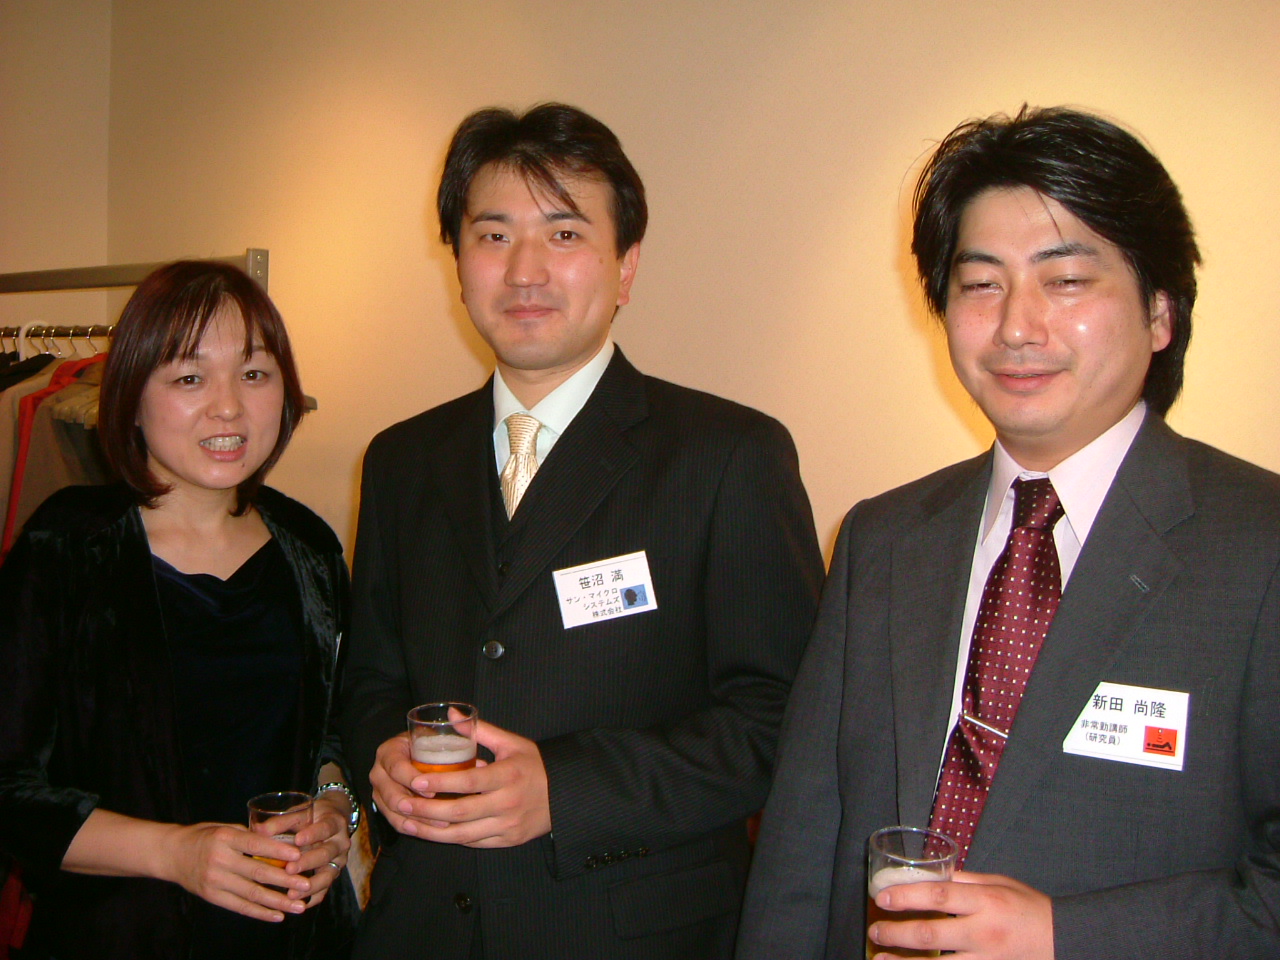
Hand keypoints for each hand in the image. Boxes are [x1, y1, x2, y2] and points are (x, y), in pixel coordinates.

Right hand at [158, 821, 311, 922]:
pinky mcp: (212, 896)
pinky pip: (240, 907)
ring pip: (251, 894)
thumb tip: (280, 843)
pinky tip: (278, 915)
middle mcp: (219, 860)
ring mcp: (215, 881)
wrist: (171, 854)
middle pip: (257, 872)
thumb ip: (249, 836)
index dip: (277, 851)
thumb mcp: (225, 828)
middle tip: (307, 885)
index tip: (299, 855)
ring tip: (299, 905)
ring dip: (278, 901)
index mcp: (225, 838)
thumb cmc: (204, 836)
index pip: (255, 845)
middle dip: (285, 880)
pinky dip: (260, 912)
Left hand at [286, 794, 352, 906]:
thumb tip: (258, 830)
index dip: (313, 834)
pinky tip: (297, 904)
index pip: (325, 828)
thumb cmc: (312, 816)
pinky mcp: (332, 875)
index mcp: (334, 823)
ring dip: (310, 885)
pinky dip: (312, 898)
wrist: (331, 821)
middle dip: (308, 862)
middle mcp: (340, 843)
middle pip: (326, 854)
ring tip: (291, 893)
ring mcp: (338, 861)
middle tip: (289, 869)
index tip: (297, 840)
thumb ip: (282, 821)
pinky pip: (325, 891)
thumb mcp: (300, 812)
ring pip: (328, 876)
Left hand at [373, 719, 550, 847]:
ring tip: (409, 824)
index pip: (469, 782)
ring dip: (433, 831)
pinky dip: (452, 838)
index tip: (416, 781)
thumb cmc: (534, 765)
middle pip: (461, 811)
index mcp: (508, 775)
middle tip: (403, 804)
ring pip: (464, 834)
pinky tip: (434, 832)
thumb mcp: (512, 742)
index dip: (441, 783)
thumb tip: (452, 714)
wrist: (564, 795)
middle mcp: (507, 803)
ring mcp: (507, 825)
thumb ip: (480, 730)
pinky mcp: (508, 840)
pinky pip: (475, 842)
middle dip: (428, 810)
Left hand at [868, 871, 1053, 959]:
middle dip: (897, 934)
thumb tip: (929, 873)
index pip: (938, 895)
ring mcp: (986, 958)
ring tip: (880, 959)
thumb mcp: (998, 883)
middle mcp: (983, 931)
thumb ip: (964, 880)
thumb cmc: (1027, 907)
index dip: (906, 896)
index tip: (881, 897)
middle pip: (931, 934)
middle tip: (875, 931)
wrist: (1063, 941)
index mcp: (985, 900)